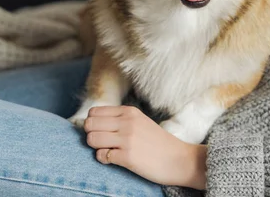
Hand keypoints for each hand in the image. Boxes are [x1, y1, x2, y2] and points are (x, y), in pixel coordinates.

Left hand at [84, 105, 206, 189]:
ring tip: (107, 151)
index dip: (93, 123)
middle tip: (101, 143)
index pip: (94, 112)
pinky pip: (101, 156)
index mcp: (129, 111)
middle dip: (91, 134)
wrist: (180, 159)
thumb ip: (120, 119)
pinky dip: (103, 159)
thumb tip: (94, 123)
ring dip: (95, 147)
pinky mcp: (128, 157)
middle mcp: (127, 122)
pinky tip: (113, 159)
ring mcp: (127, 139)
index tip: (100, 131)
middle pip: (89, 124)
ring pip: (92, 139)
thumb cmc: (158, 142)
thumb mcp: (140, 121)